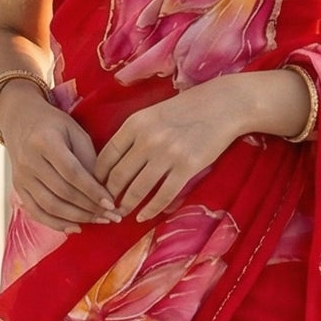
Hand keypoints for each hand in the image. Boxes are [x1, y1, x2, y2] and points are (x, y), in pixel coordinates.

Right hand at [0, 81, 120, 230]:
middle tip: (112, 216)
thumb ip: (89, 158)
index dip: (92, 191)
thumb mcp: (75, 132)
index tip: (112, 204)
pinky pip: (37, 212)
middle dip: (90, 208)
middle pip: (62, 192)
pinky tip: (76, 227)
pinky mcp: (18, 188)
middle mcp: (29, 161)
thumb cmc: (54, 125)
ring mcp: (21, 177)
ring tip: (99, 221)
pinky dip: (57, 224)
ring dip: (77, 218)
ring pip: (50, 206)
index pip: (72, 172)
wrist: (20, 120)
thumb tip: (104, 190)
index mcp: (45, 142)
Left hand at [93, 71, 307, 222]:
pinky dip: (151, 209)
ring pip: (138, 189)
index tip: (95, 189)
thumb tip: (114, 163)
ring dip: (127, 205)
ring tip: (122, 214)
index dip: (96, 178)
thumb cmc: (187, 109)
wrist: (224, 104)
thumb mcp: (152, 114)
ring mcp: (168, 154)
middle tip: (106, 207)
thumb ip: (134, 134)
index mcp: (134, 123)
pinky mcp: (188, 167)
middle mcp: (147, 139)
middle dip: (108, 196)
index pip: (105, 157)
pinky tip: (145, 216)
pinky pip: (164, 195)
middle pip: (118, 177)